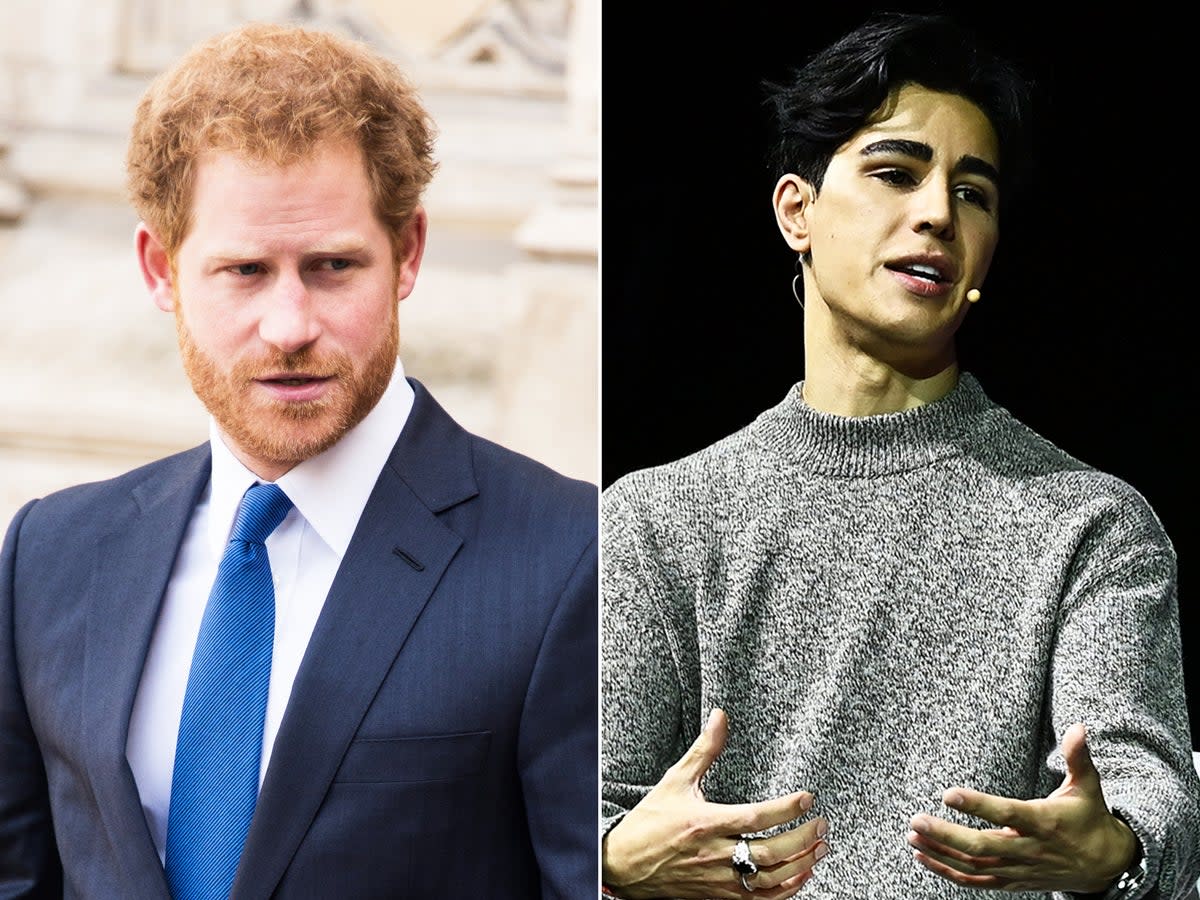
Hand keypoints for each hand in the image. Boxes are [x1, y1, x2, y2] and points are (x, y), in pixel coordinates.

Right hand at [603, 708, 827, 898]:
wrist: (624, 865)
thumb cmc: (649, 822)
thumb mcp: (675, 781)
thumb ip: (704, 750)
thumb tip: (721, 716)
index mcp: (705, 823)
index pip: (755, 817)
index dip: (786, 809)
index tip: (807, 798)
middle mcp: (714, 854)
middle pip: (769, 853)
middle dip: (802, 839)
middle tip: (822, 825)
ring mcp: (717, 880)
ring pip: (768, 879)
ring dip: (800, 865)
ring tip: (820, 848)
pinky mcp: (718, 896)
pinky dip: (785, 890)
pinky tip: (801, 875)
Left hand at [906, 723, 1137, 891]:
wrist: (1107, 866)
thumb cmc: (1089, 818)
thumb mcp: (1088, 786)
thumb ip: (1078, 757)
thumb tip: (1079, 726)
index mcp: (1044, 822)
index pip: (1007, 813)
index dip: (978, 806)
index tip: (948, 794)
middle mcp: (1030, 848)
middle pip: (984, 847)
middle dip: (947, 835)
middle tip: (916, 820)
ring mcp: (1020, 868)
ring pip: (976, 866)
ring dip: (941, 853)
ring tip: (912, 835)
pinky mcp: (1014, 881)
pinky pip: (977, 881)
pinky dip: (949, 872)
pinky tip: (923, 856)